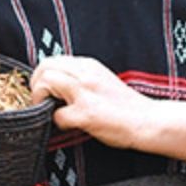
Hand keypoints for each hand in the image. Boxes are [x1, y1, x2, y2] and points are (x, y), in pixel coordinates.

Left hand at [30, 55, 151, 148]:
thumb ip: (81, 79)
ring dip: (40, 98)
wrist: (148, 121)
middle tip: (41, 101)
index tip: (45, 90)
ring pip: (46, 82)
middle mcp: (86, 74)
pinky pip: (58, 115)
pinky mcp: (87, 113)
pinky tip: (68, 126)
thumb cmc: (127, 107)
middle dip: (36, 84)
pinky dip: (57, 122)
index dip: (42, 75)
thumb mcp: (102, 81)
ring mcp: (86, 93)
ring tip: (49, 110)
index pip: (53, 60)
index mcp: (89, 66)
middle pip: (45, 67)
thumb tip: (58, 86)